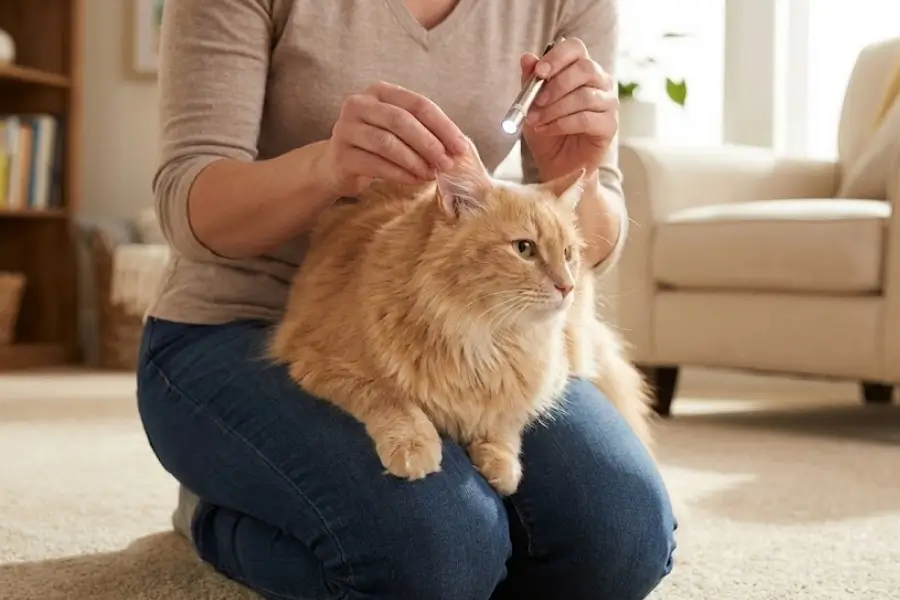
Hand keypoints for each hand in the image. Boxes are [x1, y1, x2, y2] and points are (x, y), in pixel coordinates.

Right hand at [321, 81, 469, 195]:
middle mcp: (359, 104)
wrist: (338, 165)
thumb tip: (459, 147)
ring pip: (387, 143)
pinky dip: (400, 174)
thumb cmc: (377, 146)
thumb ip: (425, 131)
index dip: (443, 126)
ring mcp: (346, 128)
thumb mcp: (400, 131)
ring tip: (431, 174)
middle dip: (429, 143)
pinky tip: (415, 181)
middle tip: (447, 164)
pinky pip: (375, 164)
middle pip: (401, 120)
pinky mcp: (340, 155)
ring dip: (415, 161)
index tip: (461, 148)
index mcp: (380, 91)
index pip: (418, 104)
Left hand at [519, 38, 618, 181]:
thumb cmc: (546, 131)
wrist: (555, 165)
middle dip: (556, 85)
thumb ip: (530, 82)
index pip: (576, 48)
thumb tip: (526, 58)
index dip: (557, 57)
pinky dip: (561, 124)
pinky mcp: (609, 125)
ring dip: (554, 109)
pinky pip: (586, 119)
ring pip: (584, 96)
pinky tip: (546, 129)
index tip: (539, 72)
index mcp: (580, 69)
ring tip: (535, 120)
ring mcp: (607, 103)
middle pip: (585, 68)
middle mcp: (599, 82)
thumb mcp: (531, 105)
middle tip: (536, 101)